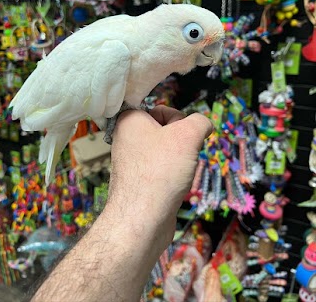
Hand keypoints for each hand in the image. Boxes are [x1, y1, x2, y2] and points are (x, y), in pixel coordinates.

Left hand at [107, 105, 212, 255]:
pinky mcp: (138, 180)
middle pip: (166, 131)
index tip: (181, 137)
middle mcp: (126, 138)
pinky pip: (162, 170)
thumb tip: (203, 124)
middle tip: (180, 157)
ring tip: (177, 175)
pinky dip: (172, 176)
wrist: (142, 220)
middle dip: (181, 143)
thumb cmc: (161, 171)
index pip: (162, 109)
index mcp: (130, 120)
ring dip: (180, 161)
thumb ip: (200, 121)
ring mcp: (131, 161)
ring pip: (167, 152)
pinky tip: (173, 187)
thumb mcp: (188, 135)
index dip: (178, 121)